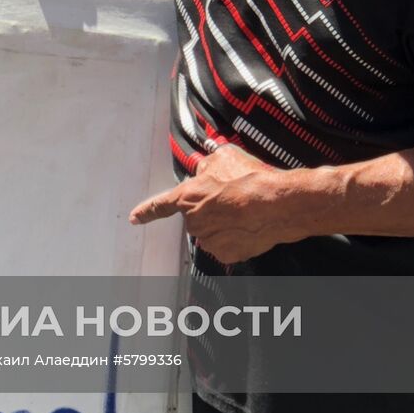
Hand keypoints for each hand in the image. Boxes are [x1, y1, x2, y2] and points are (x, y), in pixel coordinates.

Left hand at [129, 145, 289, 263]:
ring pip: (212, 231)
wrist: (278, 203)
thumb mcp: (223, 158)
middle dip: (210, 209)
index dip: (146, 212)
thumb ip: (206, 167)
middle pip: (196, 216)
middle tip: (232, 198)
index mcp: (187, 197)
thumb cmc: (251, 178)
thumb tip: (204, 172)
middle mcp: (194, 222)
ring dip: (224, 223)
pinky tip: (249, 225)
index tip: (135, 218)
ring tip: (245, 210)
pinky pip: (228, 245)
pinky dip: (237, 238)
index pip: (160, 206)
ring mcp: (210, 240)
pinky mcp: (228, 254)